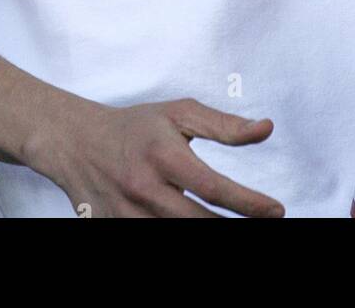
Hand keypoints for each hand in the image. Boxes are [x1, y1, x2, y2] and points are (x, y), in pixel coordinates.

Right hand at [30, 95, 285, 217]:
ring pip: (176, 237)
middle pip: (198, 223)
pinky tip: (197, 229)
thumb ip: (224, 125)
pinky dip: (176, 237)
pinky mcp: (116, 231)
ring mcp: (128, 216)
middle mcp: (145, 189)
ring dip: (209, 236)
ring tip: (233, 230)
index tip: (276, 211)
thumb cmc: (136, 127)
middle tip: (266, 227)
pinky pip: (152, 241)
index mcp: (163, 155)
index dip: (249, 204)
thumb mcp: (179, 113)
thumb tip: (266, 129)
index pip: (214, 186)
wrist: (78, 143)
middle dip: (234, 230)